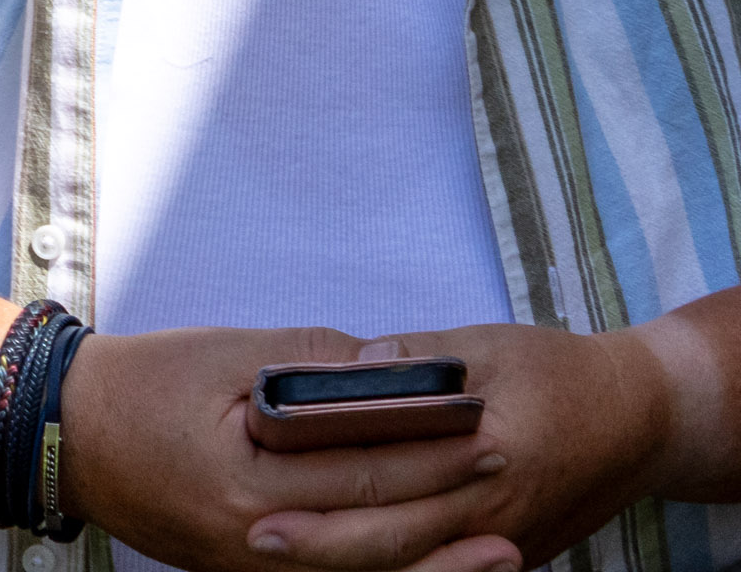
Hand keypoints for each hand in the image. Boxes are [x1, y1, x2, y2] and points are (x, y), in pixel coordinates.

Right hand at [57, 327, 517, 571]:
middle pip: (374, 532)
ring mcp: (248, 569)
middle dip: (447, 503)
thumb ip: (314, 362)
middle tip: (509, 472)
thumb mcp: (224, 354)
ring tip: (502, 551)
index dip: (431, 451)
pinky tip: (423, 563)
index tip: (486, 428)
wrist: (62, 432)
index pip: (363, 471)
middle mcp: (253, 542)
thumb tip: (395, 370)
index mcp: (247, 482)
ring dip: (435, 563)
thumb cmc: (140, 385)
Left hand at [248, 327, 673, 570]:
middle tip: (254, 535)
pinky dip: (393, 567)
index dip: (324, 485)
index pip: (390, 478)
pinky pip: (441, 569)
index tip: (262, 483)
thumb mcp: (489, 347)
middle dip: (320, 542)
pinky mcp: (508, 552)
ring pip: (414, 565)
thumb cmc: (561, 374)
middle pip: (394, 541)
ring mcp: (502, 542)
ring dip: (348, 562)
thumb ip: (419, 359)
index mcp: (486, 453)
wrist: (644, 421)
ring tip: (282, 551)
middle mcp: (492, 512)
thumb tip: (357, 363)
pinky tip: (342, 558)